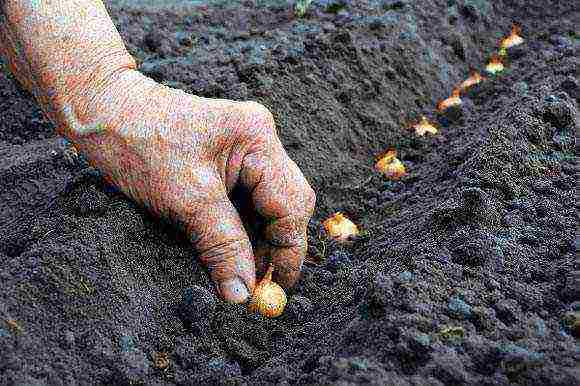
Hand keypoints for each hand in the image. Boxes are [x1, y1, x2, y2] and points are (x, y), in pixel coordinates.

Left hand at [72, 69, 315, 302]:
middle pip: (286, 203)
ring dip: (257, 241)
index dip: (289, 249)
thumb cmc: (140, 144)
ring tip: (241, 273)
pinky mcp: (228, 161)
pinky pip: (247, 201)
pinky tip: (229, 250)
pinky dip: (241, 229)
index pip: (292, 203)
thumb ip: (223, 246)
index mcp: (258, 139)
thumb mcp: (186, 200)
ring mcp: (245, 150)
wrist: (104, 113)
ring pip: (267, 206)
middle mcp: (260, 141)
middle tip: (257, 284)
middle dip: (275, 246)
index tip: (277, 286)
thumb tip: (243, 293)